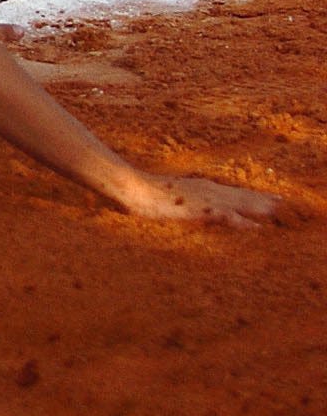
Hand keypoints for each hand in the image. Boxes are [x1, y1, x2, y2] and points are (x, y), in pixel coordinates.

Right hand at [119, 173, 284, 227]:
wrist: (132, 188)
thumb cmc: (143, 192)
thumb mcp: (164, 196)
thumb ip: (176, 199)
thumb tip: (176, 203)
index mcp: (200, 187)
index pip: (231, 191)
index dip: (250, 194)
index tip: (267, 196)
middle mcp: (207, 189)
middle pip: (240, 195)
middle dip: (262, 199)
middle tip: (284, 201)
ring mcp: (204, 198)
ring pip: (239, 203)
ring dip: (260, 208)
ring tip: (279, 211)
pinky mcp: (200, 209)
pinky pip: (227, 217)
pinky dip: (243, 223)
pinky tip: (256, 228)